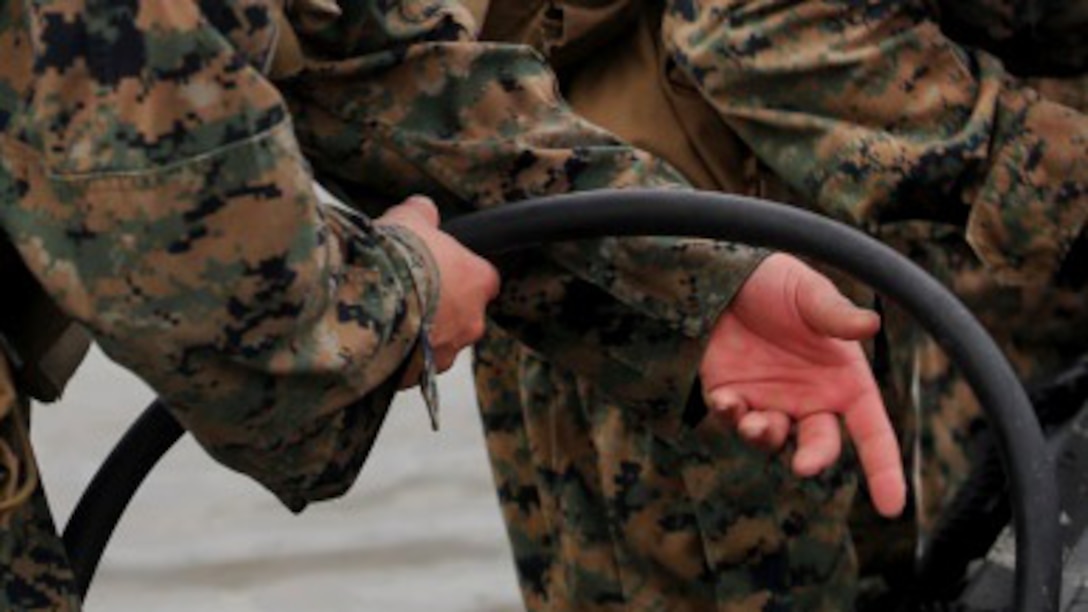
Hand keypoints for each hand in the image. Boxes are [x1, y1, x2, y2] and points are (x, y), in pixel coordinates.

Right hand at [375, 196, 500, 380]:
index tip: (438, 267)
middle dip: (439, 306)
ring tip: (386, 315)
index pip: (483, 277)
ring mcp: (447, 352)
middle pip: (462, 314)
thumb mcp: (409, 219)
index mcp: (479, 282)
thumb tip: (423, 207)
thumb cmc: (397, 259)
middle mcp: (471, 322)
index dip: (459, 272)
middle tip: (408, 291)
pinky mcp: (420, 377)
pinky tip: (376, 337)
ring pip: (438, 342)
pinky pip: (413, 365)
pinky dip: (399, 355)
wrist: (367, 302)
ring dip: (419, 332)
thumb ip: (422, 214)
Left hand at [699, 254, 905, 517]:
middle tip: (804, 464)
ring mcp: (771, 402)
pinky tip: (726, 400)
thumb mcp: (809, 293)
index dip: (884, 469)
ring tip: (755, 422)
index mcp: (844, 380)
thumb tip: (870, 324)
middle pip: (821, 445)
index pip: (873, 431)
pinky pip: (734, 423)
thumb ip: (835, 315)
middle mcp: (811, 399)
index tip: (892, 505)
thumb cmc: (778, 283)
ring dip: (766, 438)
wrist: (725, 276)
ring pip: (774, 441)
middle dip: (814, 458)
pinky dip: (731, 418)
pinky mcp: (733, 398)